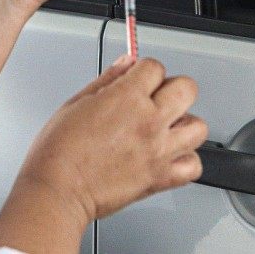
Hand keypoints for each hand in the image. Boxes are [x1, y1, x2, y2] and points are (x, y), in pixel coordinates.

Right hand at [0, 57, 206, 248]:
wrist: (57, 192)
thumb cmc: (58, 152)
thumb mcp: (77, 102)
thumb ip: (109, 79)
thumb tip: (127, 62)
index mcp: (127, 98)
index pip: (155, 66)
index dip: (145, 70)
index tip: (139, 79)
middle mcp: (149, 121)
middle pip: (187, 88)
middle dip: (172, 88)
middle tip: (157, 98)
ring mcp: (158, 150)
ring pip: (198, 127)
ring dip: (184, 124)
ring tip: (166, 128)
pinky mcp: (160, 178)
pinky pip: (193, 166)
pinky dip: (186, 160)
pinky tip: (170, 155)